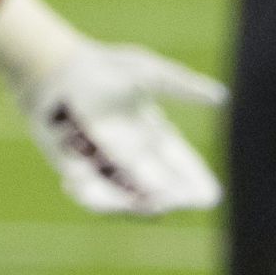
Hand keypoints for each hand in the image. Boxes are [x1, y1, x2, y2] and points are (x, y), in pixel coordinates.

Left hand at [0, 0, 225, 214]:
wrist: (54, 70)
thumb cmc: (101, 68)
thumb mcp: (146, 72)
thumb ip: (181, 86)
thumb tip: (222, 96)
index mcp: (158, 140)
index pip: (187, 174)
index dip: (197, 190)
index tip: (205, 198)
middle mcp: (136, 161)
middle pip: (161, 195)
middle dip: (164, 201)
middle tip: (160, 200)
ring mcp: (107, 168)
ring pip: (126, 203)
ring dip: (125, 205)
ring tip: (123, 199)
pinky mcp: (78, 170)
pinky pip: (92, 196)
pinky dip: (92, 196)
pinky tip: (75, 183)